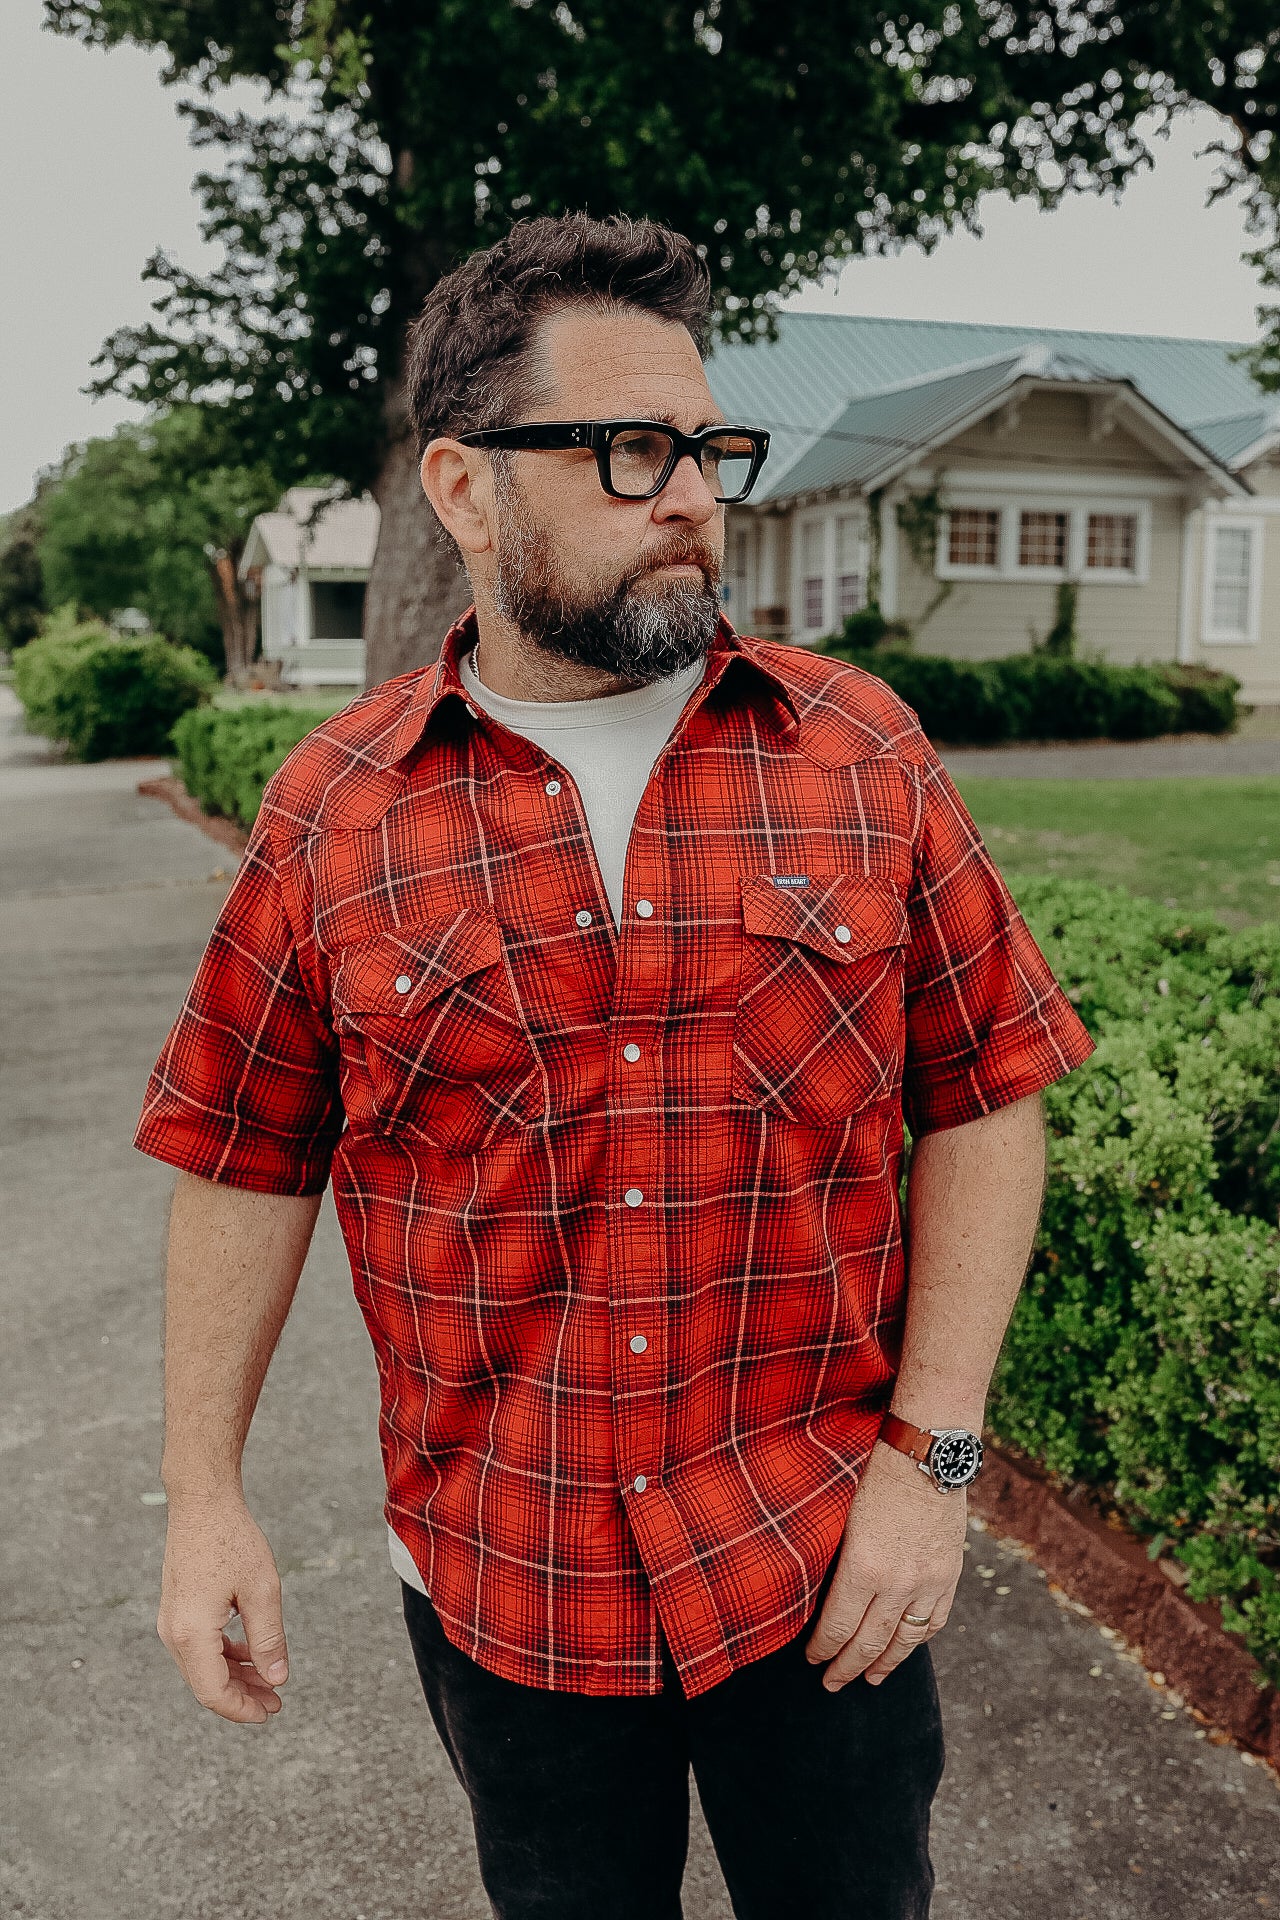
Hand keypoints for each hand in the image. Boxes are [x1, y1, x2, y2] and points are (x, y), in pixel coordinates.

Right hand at [157, 1491, 289, 1723]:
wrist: (201, 1502)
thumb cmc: (232, 1539)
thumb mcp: (261, 1590)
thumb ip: (268, 1639)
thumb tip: (277, 1679)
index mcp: (190, 1634)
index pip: (213, 1692)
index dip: (242, 1710)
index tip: (270, 1713)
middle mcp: (173, 1633)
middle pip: (206, 1683)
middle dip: (242, 1695)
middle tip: (276, 1701)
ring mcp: (171, 1621)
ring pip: (203, 1666)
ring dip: (235, 1675)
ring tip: (270, 1678)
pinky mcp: (176, 1609)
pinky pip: (199, 1646)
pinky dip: (224, 1655)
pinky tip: (250, 1651)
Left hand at [805, 1439, 965, 1689]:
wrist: (927, 1452)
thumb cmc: (874, 1473)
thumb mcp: (841, 1515)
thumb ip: (833, 1559)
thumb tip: (815, 1594)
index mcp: (864, 1567)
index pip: (837, 1626)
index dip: (822, 1649)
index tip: (811, 1660)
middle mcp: (898, 1583)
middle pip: (869, 1642)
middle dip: (846, 1667)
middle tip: (831, 1684)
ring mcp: (928, 1582)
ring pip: (905, 1640)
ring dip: (884, 1664)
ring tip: (870, 1679)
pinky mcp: (949, 1575)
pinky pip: (935, 1621)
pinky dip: (919, 1640)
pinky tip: (906, 1648)